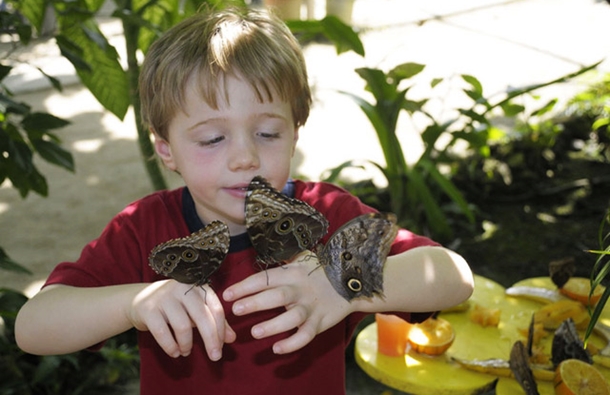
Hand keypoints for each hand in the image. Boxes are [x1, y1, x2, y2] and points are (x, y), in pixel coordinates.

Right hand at [129, 280, 235, 360]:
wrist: (139, 300)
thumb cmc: (175, 307)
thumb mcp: (196, 311)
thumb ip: (215, 322)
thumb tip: (232, 338)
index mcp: (198, 287)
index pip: (216, 308)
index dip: (221, 330)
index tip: (222, 347)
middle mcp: (182, 288)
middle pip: (202, 317)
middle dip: (211, 340)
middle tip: (215, 357)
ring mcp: (164, 296)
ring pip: (182, 326)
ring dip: (187, 344)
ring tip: (186, 352)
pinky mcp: (148, 308)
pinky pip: (162, 332)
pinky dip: (170, 346)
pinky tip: (174, 352)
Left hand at [222, 253, 352, 353]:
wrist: (352, 284)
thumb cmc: (320, 271)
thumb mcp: (302, 258)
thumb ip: (283, 254)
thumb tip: (264, 236)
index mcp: (292, 273)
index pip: (265, 278)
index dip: (245, 286)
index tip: (227, 294)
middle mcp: (300, 289)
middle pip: (277, 296)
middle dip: (255, 303)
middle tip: (235, 310)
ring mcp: (311, 307)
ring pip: (292, 318)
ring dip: (273, 325)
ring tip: (254, 332)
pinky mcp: (320, 322)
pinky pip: (306, 335)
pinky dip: (292, 343)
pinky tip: (276, 349)